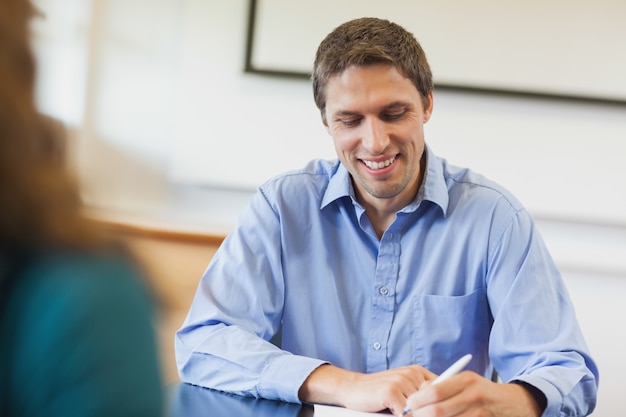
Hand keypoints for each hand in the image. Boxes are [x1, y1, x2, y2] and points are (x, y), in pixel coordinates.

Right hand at [299, 364, 436, 413]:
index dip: (439, 407)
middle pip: (432, 402)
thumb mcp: (404, 389)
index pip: (441, 391)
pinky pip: (406, 414)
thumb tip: (442, 408)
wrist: (352, 387)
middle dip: (425, 412)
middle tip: (406, 409)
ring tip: (397, 410)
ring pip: (420, 409)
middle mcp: (413, 373)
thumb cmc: (379, 392)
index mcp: (418, 371)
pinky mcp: (391, 391)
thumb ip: (421, 394)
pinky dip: (400, 416)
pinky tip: (389, 411)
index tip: (437, 412)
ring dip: (410, 415)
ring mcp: (402, 381)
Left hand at [401, 372, 541, 416]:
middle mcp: (473, 396)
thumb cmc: (483, 393)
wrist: (516, 404)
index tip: (408, 406)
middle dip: (419, 416)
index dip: (416, 401)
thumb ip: (443, 387)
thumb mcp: (466, 383)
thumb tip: (416, 397)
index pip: (433, 391)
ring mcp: (480, 413)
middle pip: (436, 411)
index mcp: (466, 380)